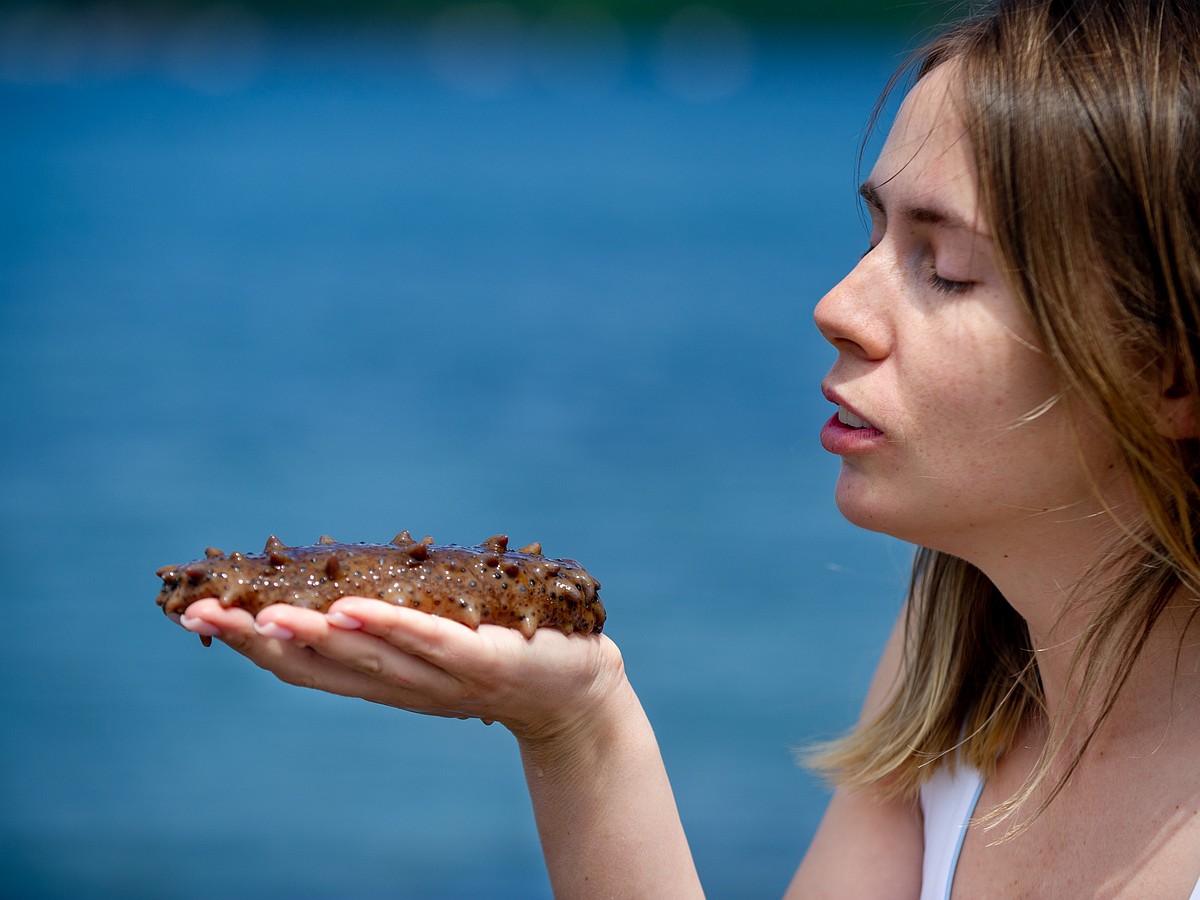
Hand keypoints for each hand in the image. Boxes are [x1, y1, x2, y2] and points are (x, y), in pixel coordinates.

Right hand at [176, 597, 624, 743]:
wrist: (575, 694)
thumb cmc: (498, 655)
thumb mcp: (431, 640)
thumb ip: (388, 621)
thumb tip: (340, 582)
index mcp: (383, 678)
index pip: (305, 665)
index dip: (249, 643)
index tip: (196, 616)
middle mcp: (402, 685)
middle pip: (320, 665)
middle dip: (257, 639)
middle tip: (201, 615)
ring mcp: (443, 676)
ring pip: (368, 657)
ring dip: (313, 635)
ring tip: (262, 616)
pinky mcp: (485, 660)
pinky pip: (432, 641)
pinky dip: (389, 626)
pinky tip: (351, 610)